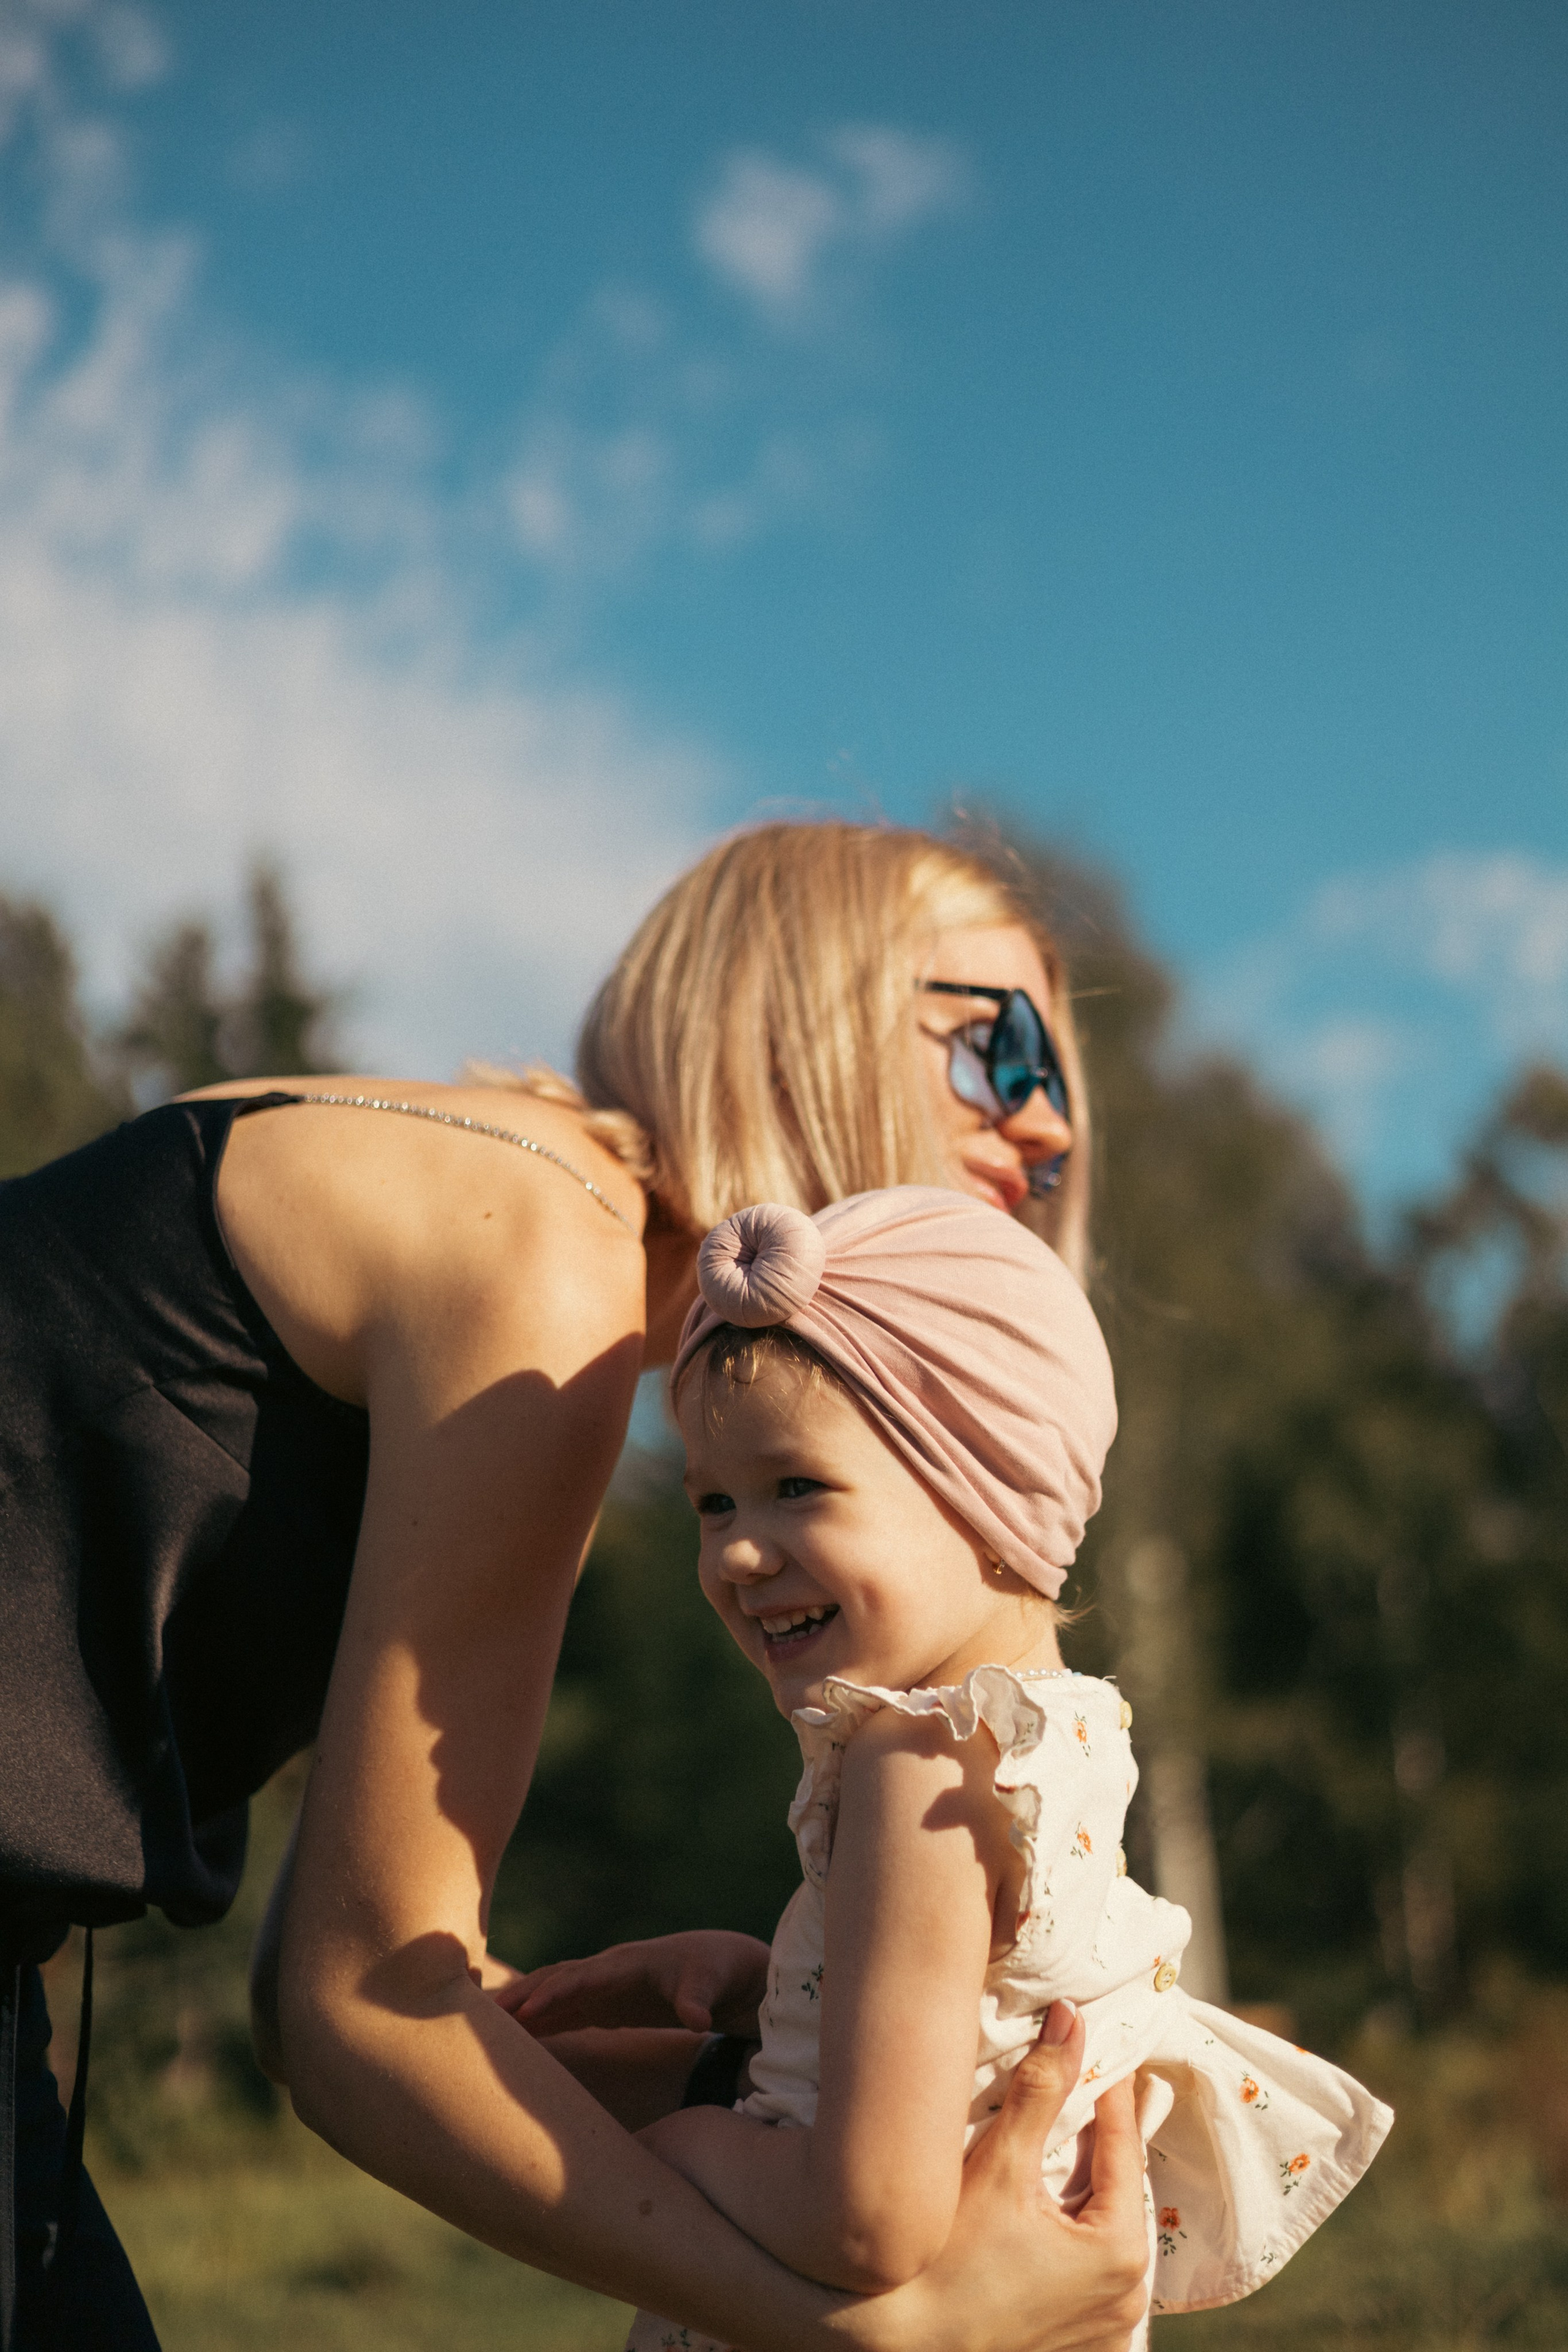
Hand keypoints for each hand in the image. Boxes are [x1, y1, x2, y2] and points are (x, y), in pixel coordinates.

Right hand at [499, 1930, 771, 2037]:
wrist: (724, 1966)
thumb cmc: (716, 1970)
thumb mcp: (712, 1982)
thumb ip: (699, 1999)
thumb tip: (698, 2021)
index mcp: (627, 1964)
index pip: (583, 1977)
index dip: (555, 1993)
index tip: (526, 2011)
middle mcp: (608, 1972)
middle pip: (556, 1980)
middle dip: (521, 1995)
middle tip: (482, 2015)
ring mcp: (604, 1988)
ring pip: (553, 1994)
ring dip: (522, 2007)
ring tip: (483, 2026)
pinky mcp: (606, 2005)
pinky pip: (565, 2012)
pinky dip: (540, 2021)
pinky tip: (517, 2038)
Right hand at [849, 2002, 1149, 2351]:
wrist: (906, 2344)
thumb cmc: (949, 2261)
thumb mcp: (999, 2167)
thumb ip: (1040, 2089)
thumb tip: (1071, 2017)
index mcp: (1121, 2251)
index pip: (1125, 2148)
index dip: (1109, 2094)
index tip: (1099, 2051)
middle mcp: (1128, 2296)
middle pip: (1118, 2193)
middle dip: (1098, 2142)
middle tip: (1079, 2091)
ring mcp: (1109, 2328)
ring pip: (1107, 2234)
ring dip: (1088, 2192)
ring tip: (1064, 2145)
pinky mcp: (1085, 2345)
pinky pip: (1093, 2275)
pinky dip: (1077, 2239)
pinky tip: (1050, 2215)